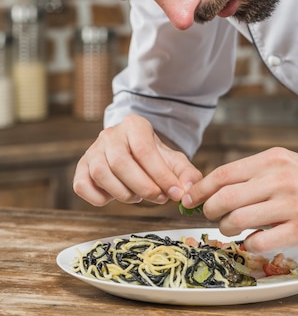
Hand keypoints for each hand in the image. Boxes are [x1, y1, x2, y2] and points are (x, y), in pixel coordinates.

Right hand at [73, 114, 201, 206]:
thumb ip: (185, 174)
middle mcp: (110, 134)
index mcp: (134, 125)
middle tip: (159, 198)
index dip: (160, 175)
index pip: (144, 150)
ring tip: (137, 196)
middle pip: (121, 162)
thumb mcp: (173, 160)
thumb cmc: (152, 157)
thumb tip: (189, 191)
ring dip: (123, 193)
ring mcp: (92, 150)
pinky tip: (115, 197)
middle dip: (143, 186)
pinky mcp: (80, 168)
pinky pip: (83, 186)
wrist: (130, 150)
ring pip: (102, 174)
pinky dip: (99, 198)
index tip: (175, 193)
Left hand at [183, 147, 297, 251]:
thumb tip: (215, 187)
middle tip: (209, 215)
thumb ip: (253, 172)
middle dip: (209, 210)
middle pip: (226, 197)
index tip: (190, 199)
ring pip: (239, 219)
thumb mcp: (283, 162)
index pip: (224, 174)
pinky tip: (251, 241)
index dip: (201, 189)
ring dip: (226, 228)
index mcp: (271, 160)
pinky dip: (248, 243)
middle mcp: (279, 179)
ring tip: (231, 228)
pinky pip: (261, 241)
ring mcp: (290, 205)